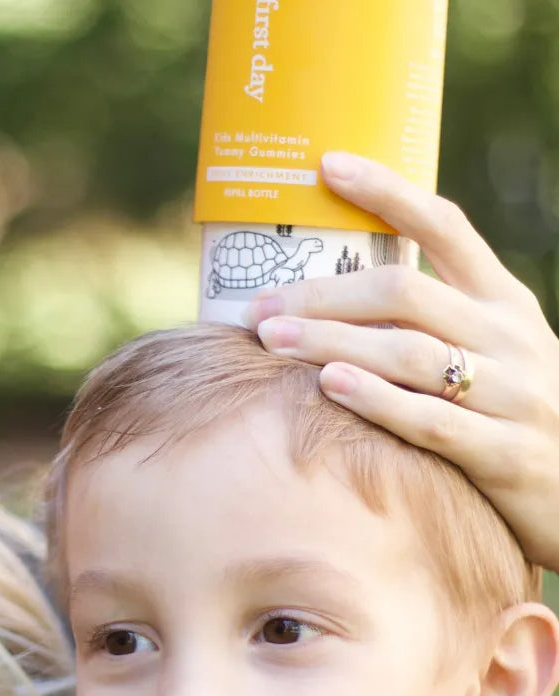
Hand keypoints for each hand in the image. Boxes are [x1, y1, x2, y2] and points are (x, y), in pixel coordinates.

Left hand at [244, 151, 558, 571]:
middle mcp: (509, 336)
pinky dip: (377, 400)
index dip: (385, 192)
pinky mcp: (503, 454)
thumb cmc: (510, 415)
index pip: (444, 226)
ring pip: (409, 353)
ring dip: (331, 343)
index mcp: (502, 301)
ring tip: (271, 340)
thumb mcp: (491, 352)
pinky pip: (431, 420)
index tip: (325, 166)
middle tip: (259, 307)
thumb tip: (336, 293)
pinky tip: (327, 386)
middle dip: (324, 296)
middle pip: (405, 293)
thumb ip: (433, 321)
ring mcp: (512, 394)